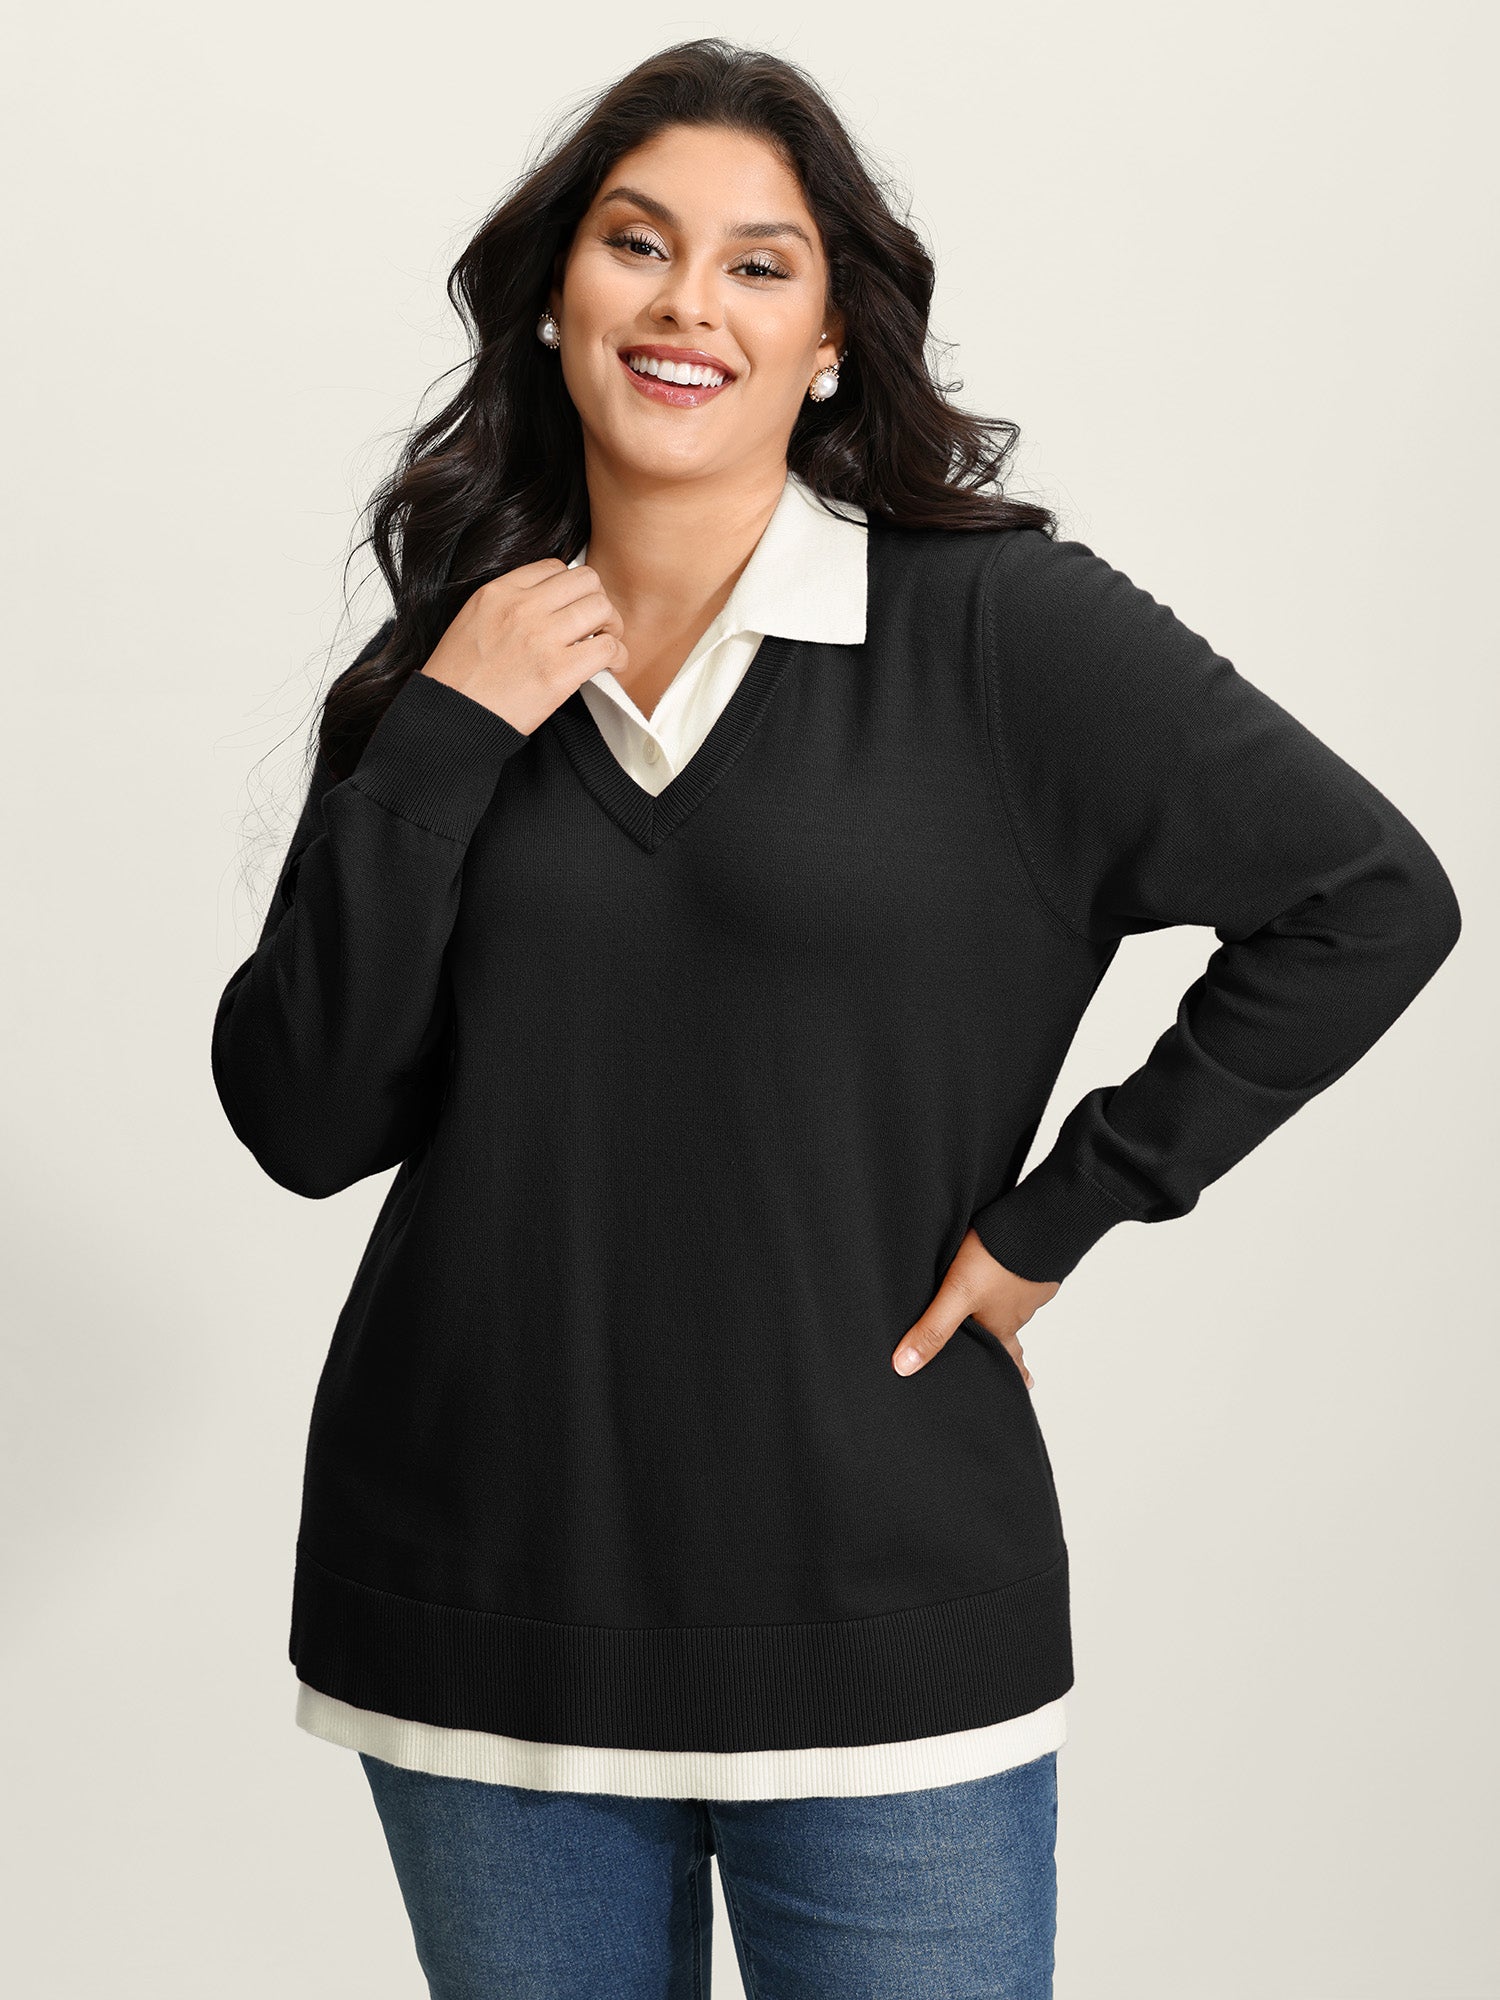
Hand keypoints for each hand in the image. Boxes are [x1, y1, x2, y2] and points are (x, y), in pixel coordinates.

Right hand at [420, 560, 627, 735]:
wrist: (450, 717)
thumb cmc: (459, 679)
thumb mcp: (473, 620)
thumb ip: (508, 605)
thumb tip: (548, 603)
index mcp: (499, 592)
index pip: (555, 567)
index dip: (572, 587)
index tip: (574, 606)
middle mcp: (521, 608)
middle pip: (586, 581)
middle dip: (598, 600)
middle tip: (598, 624)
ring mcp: (541, 638)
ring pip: (602, 608)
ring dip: (612, 626)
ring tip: (605, 643)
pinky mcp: (558, 672)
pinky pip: (607, 648)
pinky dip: (617, 656)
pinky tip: (611, 665)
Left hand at [892, 1229, 1060, 1386]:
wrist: (1038, 1219)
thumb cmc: (997, 1259)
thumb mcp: (957, 1295)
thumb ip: (933, 1329)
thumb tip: (905, 1367)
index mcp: (1002, 1324)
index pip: (1008, 1359)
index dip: (1014, 1372)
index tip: (1025, 1385)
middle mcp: (1019, 1309)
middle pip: (1012, 1332)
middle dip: (1009, 1344)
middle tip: (1019, 1357)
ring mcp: (1031, 1283)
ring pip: (1015, 1302)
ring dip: (1007, 1306)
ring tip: (998, 1305)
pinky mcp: (1035, 1259)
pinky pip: (1023, 1274)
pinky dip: (1016, 1275)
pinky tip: (1009, 1265)